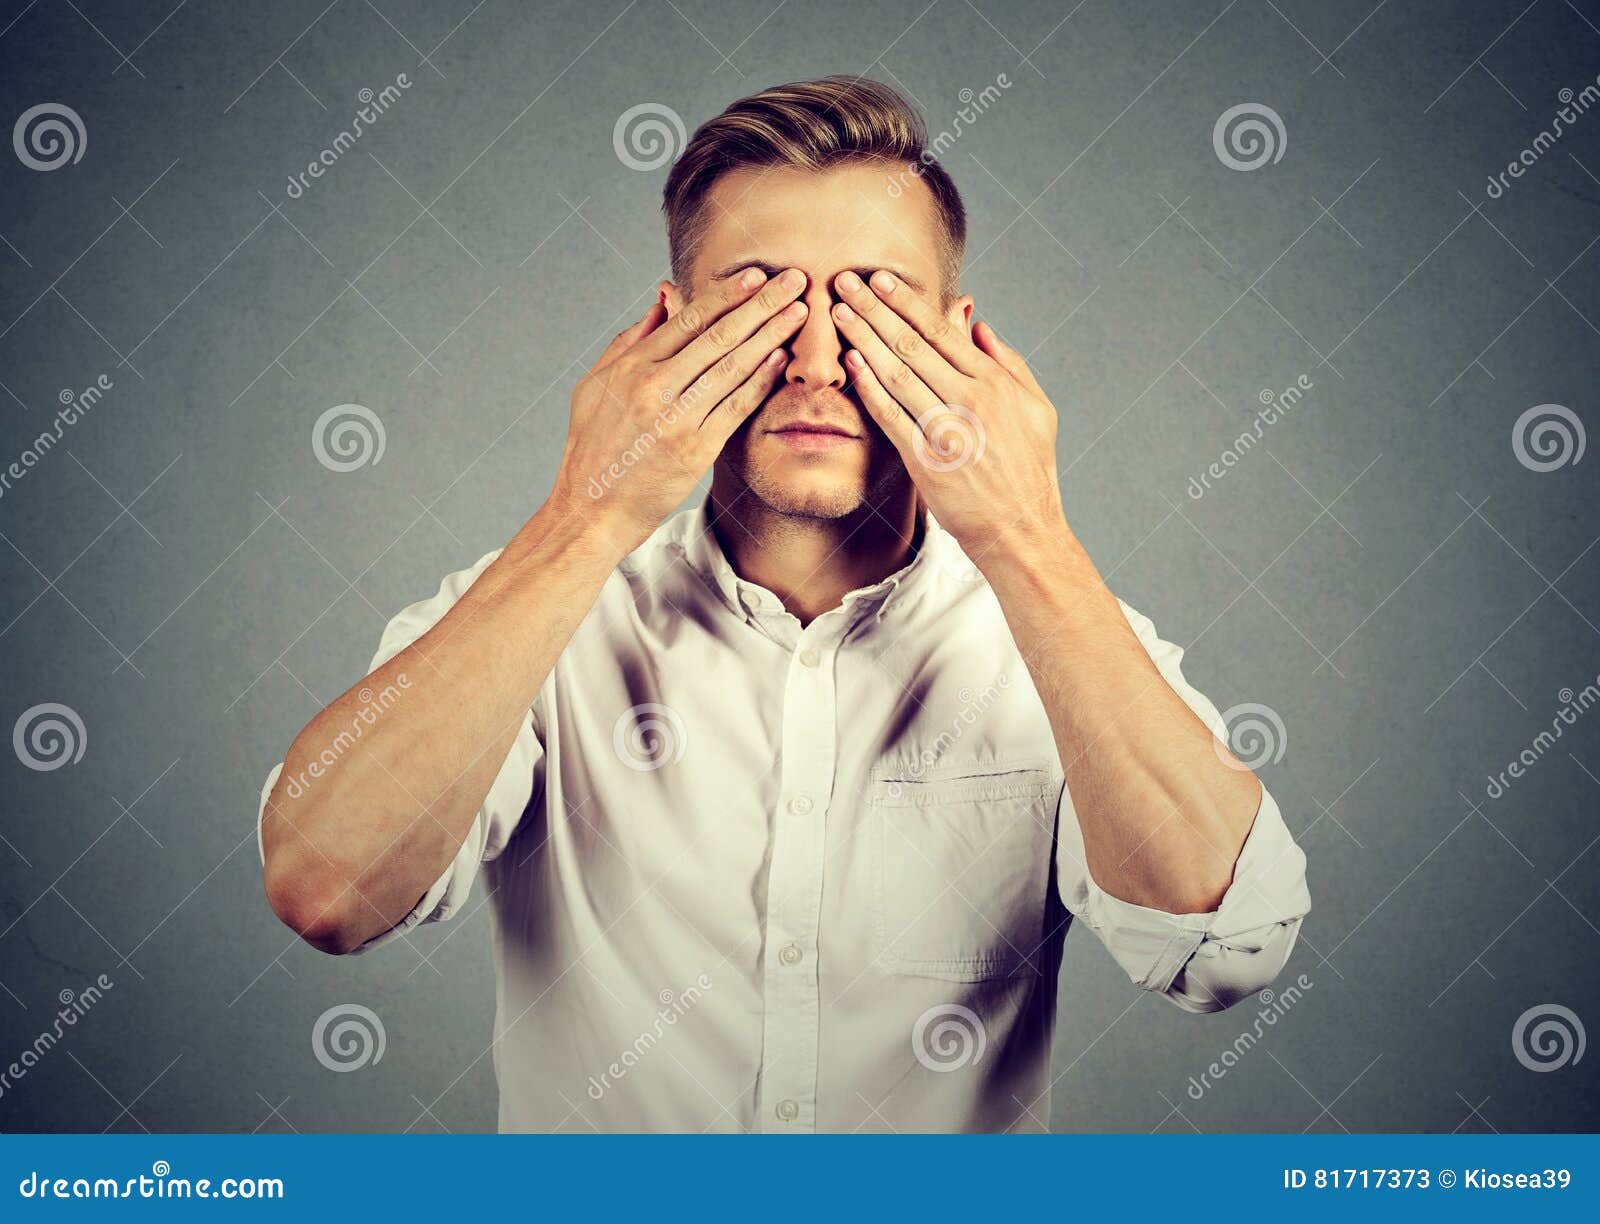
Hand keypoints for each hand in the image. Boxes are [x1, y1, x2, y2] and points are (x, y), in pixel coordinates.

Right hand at [552, 268, 808, 552]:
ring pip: (733, 366)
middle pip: (718, 335)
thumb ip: (631, 340)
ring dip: (771, 335)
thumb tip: (664, 298)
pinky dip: (761, 380)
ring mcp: (676, 419)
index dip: (728, 293)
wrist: (591, 509)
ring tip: (799, 311)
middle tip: (794, 279)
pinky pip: (736, 407)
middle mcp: (654, 388)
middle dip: (761, 303)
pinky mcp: (695, 450)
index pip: (688, 318)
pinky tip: (782, 358)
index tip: (757, 274)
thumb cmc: (593, 446)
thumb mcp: (596, 385)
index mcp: (631, 367)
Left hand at [831, 270, 1067, 562]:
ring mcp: (947, 430)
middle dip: (875, 309)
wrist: (1021, 529)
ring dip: (864, 339)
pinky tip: (849, 364)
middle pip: (912, 343)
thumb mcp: (1036, 408)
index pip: (942, 330)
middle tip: (845, 281)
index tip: (879, 279)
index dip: (906, 302)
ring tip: (839, 313)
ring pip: (896, 373)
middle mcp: (970, 400)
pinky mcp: (926, 460)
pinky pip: (890, 415)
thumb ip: (1007, 361)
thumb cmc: (1029, 470)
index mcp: (995, 382)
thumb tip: (977, 323)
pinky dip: (868, 387)